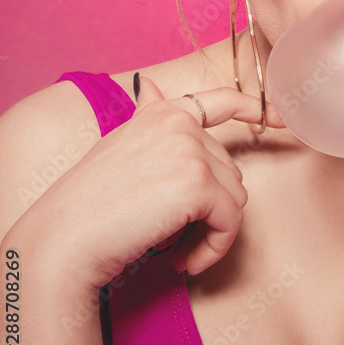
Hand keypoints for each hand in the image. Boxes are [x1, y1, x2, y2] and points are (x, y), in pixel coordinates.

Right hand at [9, 75, 285, 288]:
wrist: (62, 239)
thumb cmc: (88, 205)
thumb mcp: (120, 148)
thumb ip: (148, 120)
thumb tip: (152, 83)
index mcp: (162, 113)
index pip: (220, 100)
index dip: (255, 108)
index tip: (281, 120)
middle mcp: (179, 123)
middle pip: (230, 169)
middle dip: (211, 209)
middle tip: (177, 238)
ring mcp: (190, 150)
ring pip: (235, 197)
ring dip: (212, 232)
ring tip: (178, 251)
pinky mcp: (199, 183)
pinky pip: (231, 221)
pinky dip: (214, 248)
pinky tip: (185, 261)